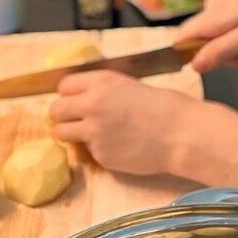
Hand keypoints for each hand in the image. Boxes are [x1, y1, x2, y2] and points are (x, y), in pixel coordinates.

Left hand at [50, 70, 203, 175]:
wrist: (181, 134)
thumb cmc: (166, 106)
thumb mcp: (131, 85)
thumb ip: (105, 91)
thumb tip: (87, 98)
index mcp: (101, 82)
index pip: (64, 85)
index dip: (69, 94)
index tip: (76, 100)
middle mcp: (92, 105)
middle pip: (55, 110)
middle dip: (63, 115)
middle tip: (75, 119)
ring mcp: (93, 132)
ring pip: (62, 133)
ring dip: (72, 133)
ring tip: (91, 134)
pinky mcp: (100, 155)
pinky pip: (88, 151)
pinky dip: (98, 150)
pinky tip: (118, 146)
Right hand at [175, 0, 237, 72]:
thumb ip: (220, 51)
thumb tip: (194, 65)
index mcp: (211, 17)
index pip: (182, 39)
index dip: (193, 56)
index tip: (223, 63)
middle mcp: (212, 5)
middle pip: (209, 40)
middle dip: (236, 54)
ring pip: (226, 32)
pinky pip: (236, 20)